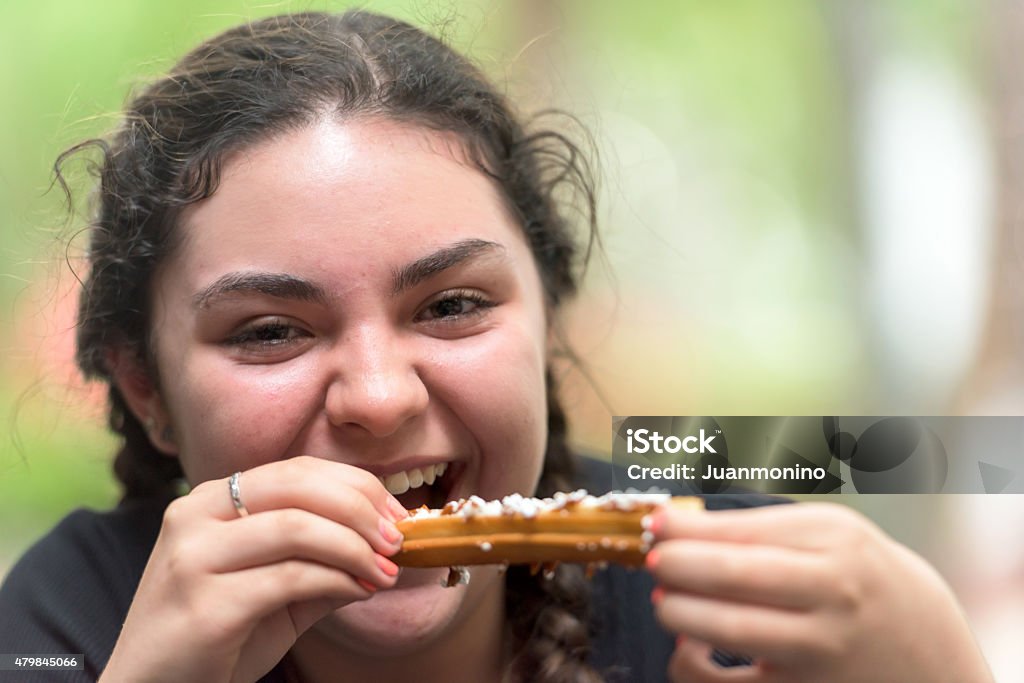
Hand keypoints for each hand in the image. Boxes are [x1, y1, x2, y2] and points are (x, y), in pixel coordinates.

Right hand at [100, 456, 406, 682]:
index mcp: (211, 501)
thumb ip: (323, 563)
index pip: (297, 471)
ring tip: (385, 572)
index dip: (357, 487)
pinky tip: (358, 592)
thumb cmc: (218, 640)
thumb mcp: (276, 592)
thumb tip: (387, 547)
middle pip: (298, 487)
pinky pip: (288, 577)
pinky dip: (336, 580)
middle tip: (397, 541)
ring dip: (355, 548)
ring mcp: (192, 557)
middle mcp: (194, 516)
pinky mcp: (203, 604)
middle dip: (362, 510)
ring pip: (297, 527)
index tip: (397, 516)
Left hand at [645, 502, 993, 682]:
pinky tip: (689, 645)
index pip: (744, 532)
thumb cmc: (858, 576)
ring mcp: (823, 646)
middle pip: (736, 576)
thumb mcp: (825, 535)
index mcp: (834, 541)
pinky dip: (696, 664)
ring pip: (733, 629)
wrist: (924, 646)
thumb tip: (678, 526)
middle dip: (680, 566)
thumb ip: (757, 529)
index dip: (687, 529)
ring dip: (682, 613)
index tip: (654, 523)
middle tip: (654, 562)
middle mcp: (833, 592)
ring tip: (665, 602)